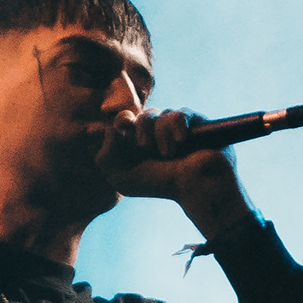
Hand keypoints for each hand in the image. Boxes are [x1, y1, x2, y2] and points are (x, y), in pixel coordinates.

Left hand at [97, 107, 253, 239]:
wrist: (195, 189)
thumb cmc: (161, 186)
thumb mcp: (122, 179)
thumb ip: (104, 158)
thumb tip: (110, 130)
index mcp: (139, 144)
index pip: (127, 120)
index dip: (123, 120)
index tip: (124, 126)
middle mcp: (158, 134)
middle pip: (144, 115)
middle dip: (142, 128)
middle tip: (146, 148)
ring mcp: (178, 128)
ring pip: (162, 114)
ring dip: (160, 133)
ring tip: (168, 153)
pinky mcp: (198, 124)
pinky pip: (181, 113)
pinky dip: (177, 125)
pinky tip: (181, 140)